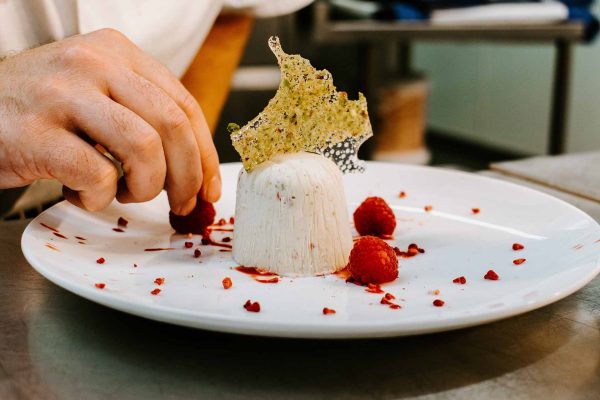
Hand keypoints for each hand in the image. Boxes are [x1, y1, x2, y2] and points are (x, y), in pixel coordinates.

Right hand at [0, 28, 220, 214]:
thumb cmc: (41, 112)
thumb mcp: (97, 92)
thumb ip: (143, 114)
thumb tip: (196, 167)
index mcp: (117, 52)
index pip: (184, 104)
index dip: (205, 154)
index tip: (210, 187)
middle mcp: (93, 63)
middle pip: (172, 125)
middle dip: (188, 176)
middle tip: (182, 203)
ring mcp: (62, 95)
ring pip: (144, 148)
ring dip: (145, 186)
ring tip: (125, 194)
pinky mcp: (36, 133)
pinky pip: (97, 175)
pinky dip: (98, 198)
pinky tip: (81, 194)